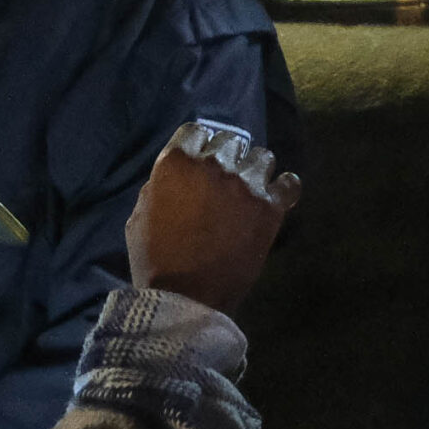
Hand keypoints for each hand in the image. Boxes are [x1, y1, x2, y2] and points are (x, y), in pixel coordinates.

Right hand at [126, 122, 299, 313]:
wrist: (185, 297)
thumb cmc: (154, 259)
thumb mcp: (139, 215)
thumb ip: (160, 186)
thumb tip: (177, 177)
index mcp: (177, 162)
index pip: (195, 131)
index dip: (199, 146)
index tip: (202, 160)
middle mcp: (214, 164)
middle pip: (230, 141)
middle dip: (227, 157)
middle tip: (224, 180)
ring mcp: (245, 184)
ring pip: (262, 156)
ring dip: (255, 170)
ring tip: (250, 189)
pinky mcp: (270, 207)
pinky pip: (288, 183)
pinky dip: (284, 187)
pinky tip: (276, 196)